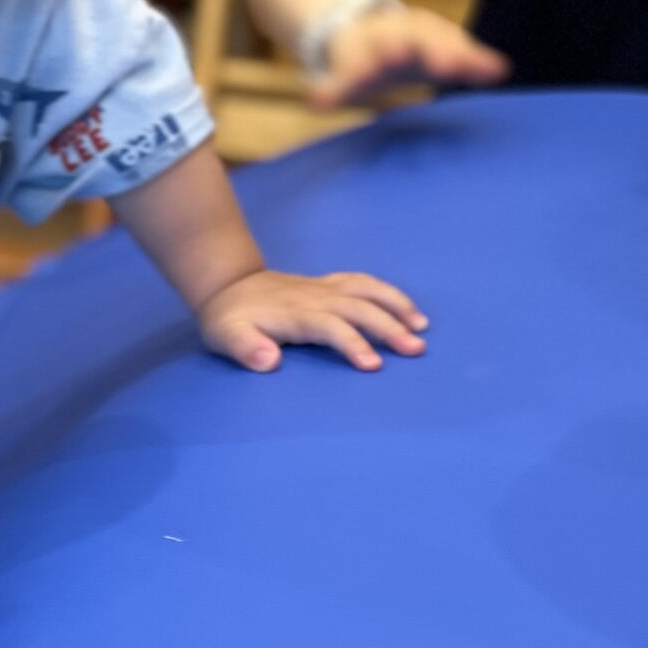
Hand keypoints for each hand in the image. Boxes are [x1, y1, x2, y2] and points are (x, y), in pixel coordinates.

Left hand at [198, 268, 427, 372]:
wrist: (228, 285)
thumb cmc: (229, 319)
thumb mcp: (225, 337)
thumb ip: (245, 349)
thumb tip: (269, 360)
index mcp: (295, 313)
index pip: (330, 326)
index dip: (352, 343)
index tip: (373, 365)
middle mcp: (315, 297)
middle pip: (358, 308)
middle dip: (389, 327)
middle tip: (416, 349)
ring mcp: (324, 287)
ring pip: (367, 290)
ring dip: (396, 305)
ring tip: (421, 327)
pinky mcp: (328, 284)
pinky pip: (363, 283)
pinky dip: (387, 293)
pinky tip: (406, 309)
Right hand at [313, 6, 508, 110]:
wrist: (345, 26)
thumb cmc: (405, 46)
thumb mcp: (437, 50)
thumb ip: (467, 61)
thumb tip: (502, 69)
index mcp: (420, 31)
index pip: (440, 38)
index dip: (453, 52)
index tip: (461, 67)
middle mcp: (392, 36)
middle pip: (406, 39)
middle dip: (415, 49)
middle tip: (421, 58)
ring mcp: (363, 51)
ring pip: (367, 55)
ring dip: (369, 64)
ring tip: (370, 72)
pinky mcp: (338, 72)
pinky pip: (331, 82)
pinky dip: (325, 92)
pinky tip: (317, 103)